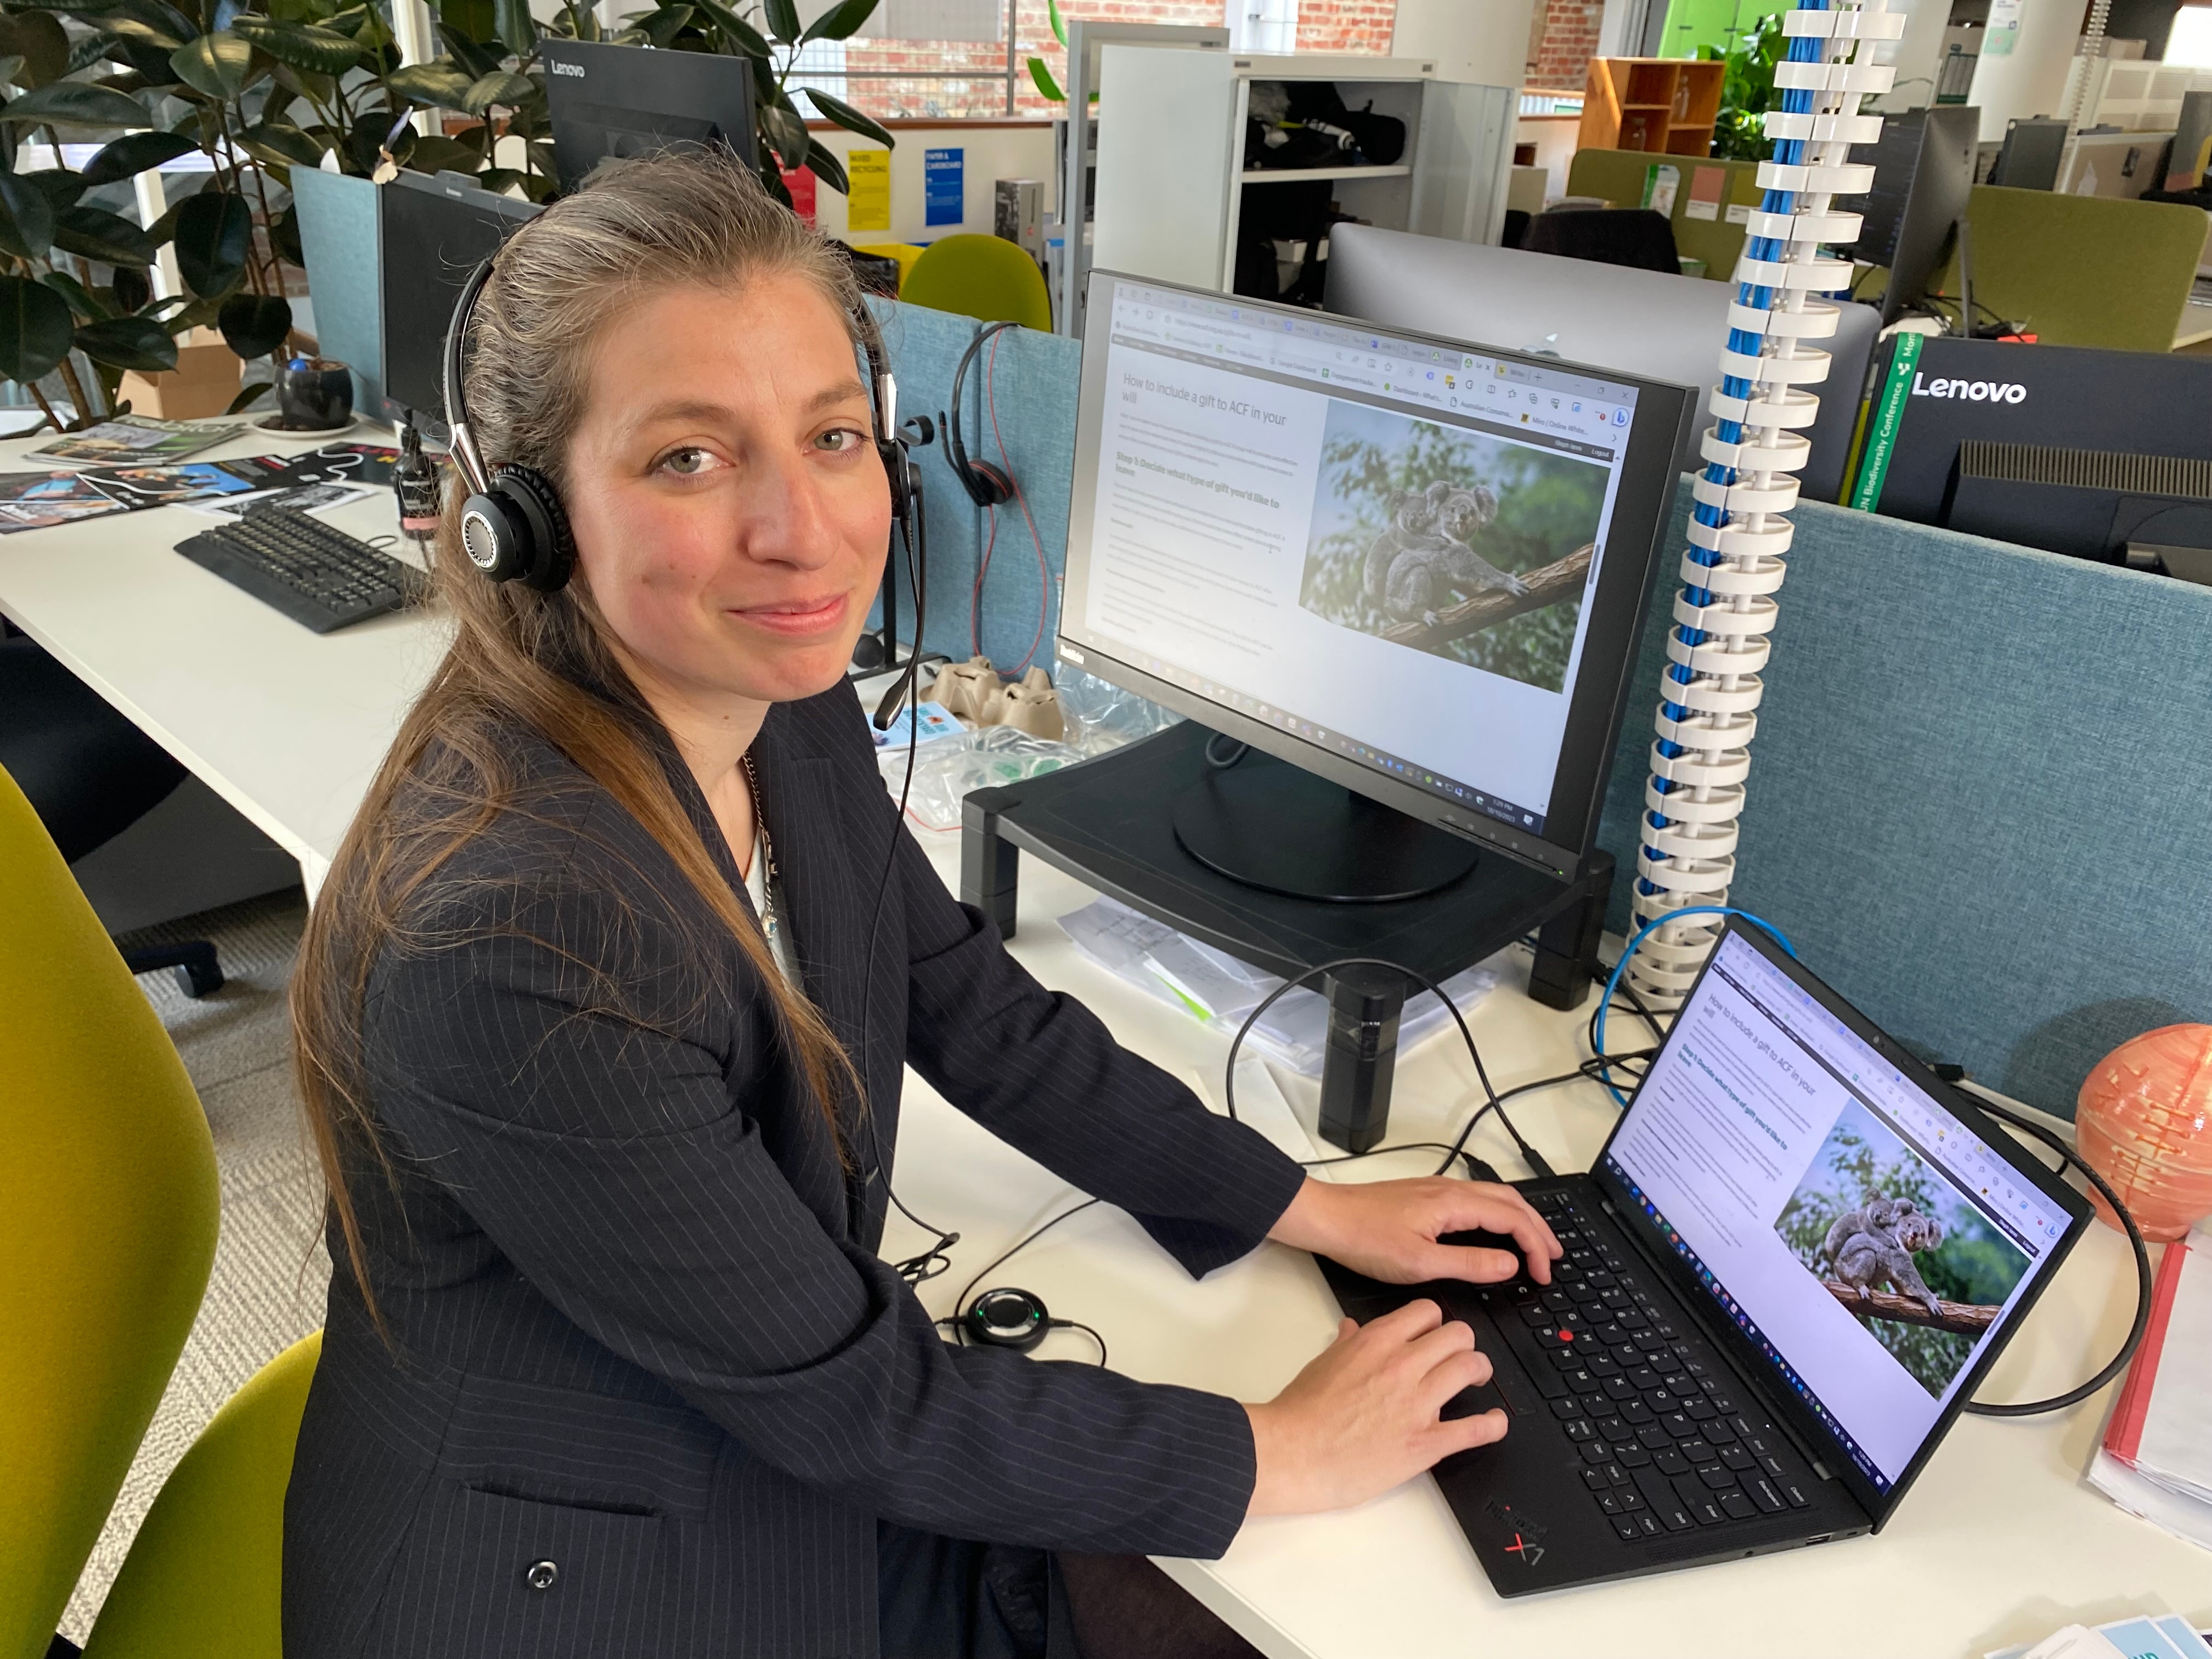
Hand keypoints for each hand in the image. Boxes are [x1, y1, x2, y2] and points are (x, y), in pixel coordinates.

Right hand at [1244, 1300, 1505, 1515]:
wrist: (1293, 1453)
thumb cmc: (1301, 1412)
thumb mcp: (1322, 1363)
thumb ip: (1347, 1343)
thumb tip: (1352, 1329)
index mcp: (1376, 1342)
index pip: (1427, 1311)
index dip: (1435, 1322)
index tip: (1435, 1333)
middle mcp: (1402, 1366)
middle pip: (1458, 1336)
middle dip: (1464, 1344)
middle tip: (1461, 1356)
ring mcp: (1418, 1404)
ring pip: (1471, 1369)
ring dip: (1480, 1373)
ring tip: (1478, 1380)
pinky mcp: (1426, 1443)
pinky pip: (1475, 1428)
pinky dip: (1492, 1424)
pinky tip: (1495, 1422)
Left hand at [1268, 1175, 1559, 1286]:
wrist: (1326, 1219)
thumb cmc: (1365, 1239)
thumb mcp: (1420, 1262)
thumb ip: (1469, 1264)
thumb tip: (1510, 1265)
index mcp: (1453, 1203)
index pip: (1512, 1219)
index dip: (1535, 1246)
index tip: (1543, 1274)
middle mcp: (1449, 1189)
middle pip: (1511, 1201)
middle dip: (1538, 1228)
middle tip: (1555, 1256)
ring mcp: (1437, 1189)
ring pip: (1494, 1196)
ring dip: (1520, 1218)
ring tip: (1535, 1243)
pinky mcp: (1425, 1196)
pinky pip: (1476, 1199)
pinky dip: (1498, 1214)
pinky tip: (1495, 1230)